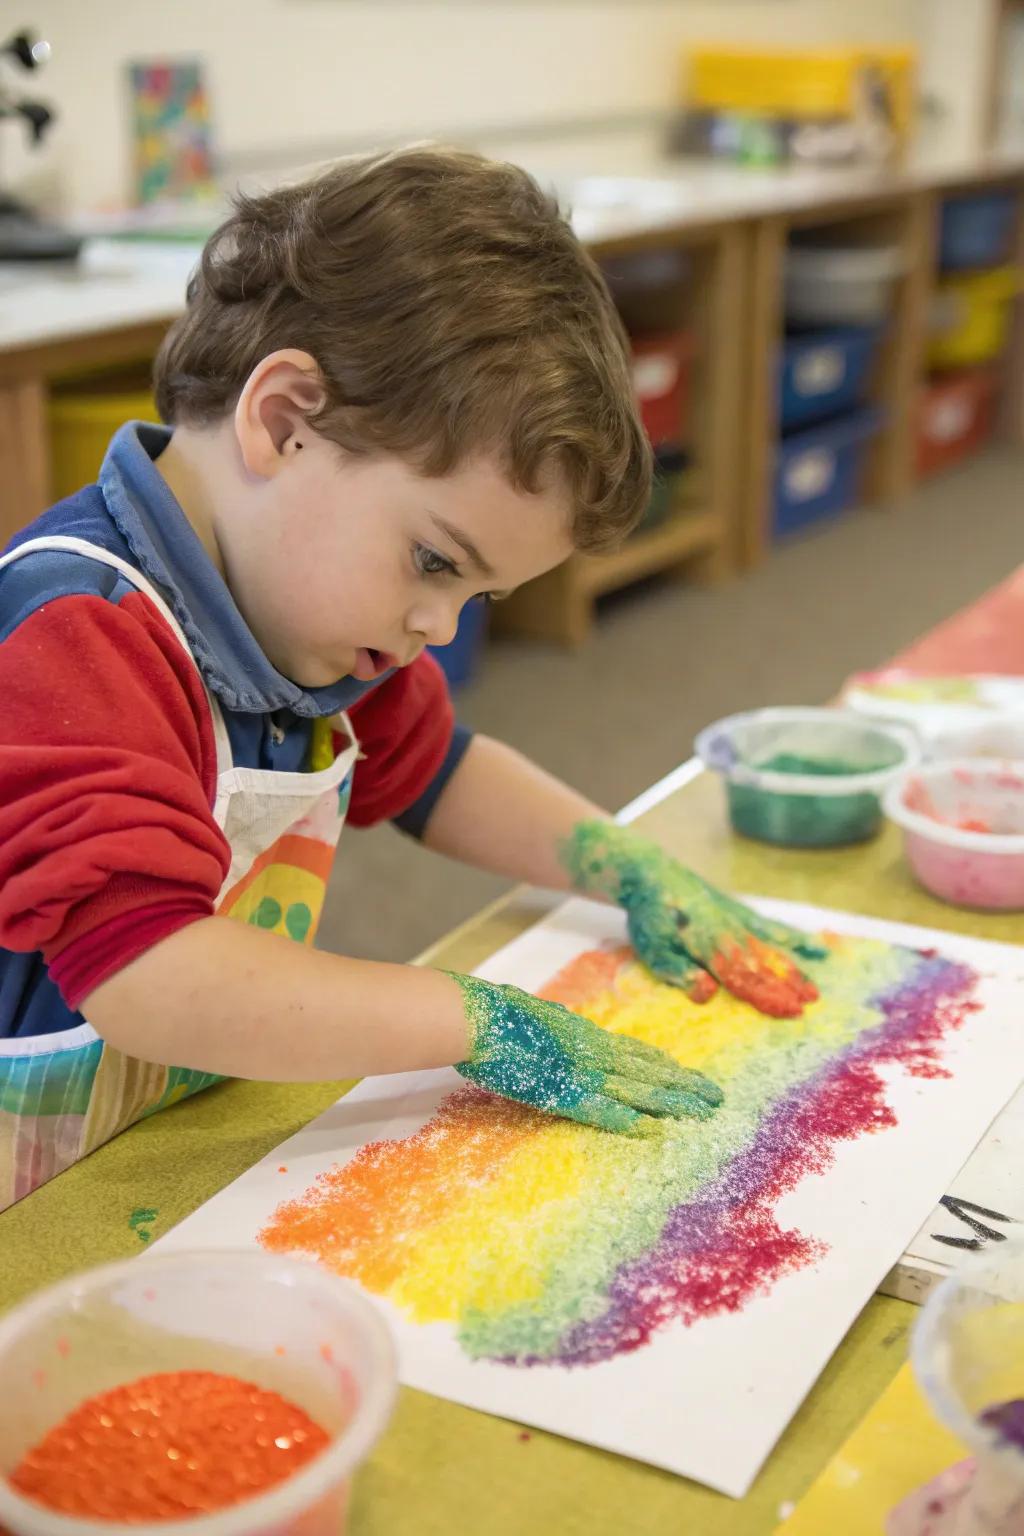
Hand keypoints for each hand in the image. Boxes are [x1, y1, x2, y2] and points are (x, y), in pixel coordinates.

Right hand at [451, 973, 722, 1135]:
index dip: (663, 1067)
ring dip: (671, 1103)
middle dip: (683, 1085)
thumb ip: (558, 1028)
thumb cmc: (498, 1015)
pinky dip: (627, 1120)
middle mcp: (592, 1052)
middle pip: (648, 1072)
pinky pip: (602, 1110)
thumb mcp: (539, 1017)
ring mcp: (581, 1072)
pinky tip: (652, 1129)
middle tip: (716, 1096)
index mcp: (586, 1036)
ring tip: (702, 1112)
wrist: (478, 1017)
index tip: (687, 1075)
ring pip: (637, 1090)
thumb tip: (564, 1029)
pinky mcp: (563, 1092)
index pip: (634, 1054)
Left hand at [562, 821, 825, 1017]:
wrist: (651, 873)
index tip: (791, 1012)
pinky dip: (794, 938)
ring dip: (795, 970)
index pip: (744, 978)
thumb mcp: (654, 951)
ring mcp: (739, 920)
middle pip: (764, 965)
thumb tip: (709, 991)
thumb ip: (680, 973)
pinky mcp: (741, 912)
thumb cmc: (650, 918)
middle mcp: (730, 932)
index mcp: (708, 946)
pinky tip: (817, 949)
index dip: (768, 997)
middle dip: (788, 987)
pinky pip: (773, 927)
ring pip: (773, 949)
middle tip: (811, 1005)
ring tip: (815, 990)